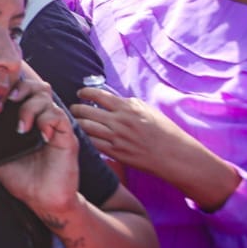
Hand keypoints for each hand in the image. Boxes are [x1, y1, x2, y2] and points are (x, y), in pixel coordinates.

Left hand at [0, 68, 79, 217]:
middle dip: (22, 87)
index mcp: (23, 119)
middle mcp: (39, 119)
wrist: (40, 199)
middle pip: (36, 87)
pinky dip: (47, 120)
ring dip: (31, 106)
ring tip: (21, 126)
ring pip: (46, 98)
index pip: (20, 90)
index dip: (10, 86)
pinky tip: (39, 134)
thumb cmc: (21, 178)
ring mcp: (53, 127)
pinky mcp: (65, 137)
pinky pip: (59, 117)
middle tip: (10, 99)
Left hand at [71, 87, 237, 208]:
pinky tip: (83, 135)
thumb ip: (128, 104)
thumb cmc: (164, 131)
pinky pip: (93, 143)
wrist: (173, 155)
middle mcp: (120, 121)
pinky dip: (85, 137)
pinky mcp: (116, 152)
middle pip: (86, 111)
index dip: (85, 92)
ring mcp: (116, 138)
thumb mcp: (147, 110)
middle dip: (76, 108)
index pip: (98, 95)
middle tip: (73, 108)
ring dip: (77, 123)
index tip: (80, 93)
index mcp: (128, 108)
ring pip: (86, 127)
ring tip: (75, 121)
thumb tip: (111, 99)